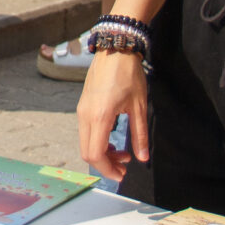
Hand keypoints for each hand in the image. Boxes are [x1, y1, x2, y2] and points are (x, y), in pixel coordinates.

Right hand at [75, 49, 148, 182]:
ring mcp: (82, 110)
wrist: (116, 49)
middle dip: (105, 164)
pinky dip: (98, 142)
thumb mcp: (139, 107)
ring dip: (102, 153)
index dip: (107, 169)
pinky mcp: (83, 106)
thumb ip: (140, 135)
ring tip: (123, 154)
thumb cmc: (128, 75)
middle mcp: (85, 115)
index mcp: (99, 117)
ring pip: (85, 143)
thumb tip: (143, 158)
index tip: (121, 175)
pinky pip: (86, 132)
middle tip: (124, 168)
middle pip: (87, 152)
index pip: (95, 154)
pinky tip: (113, 140)